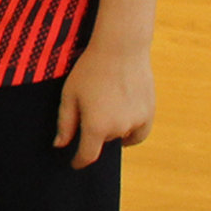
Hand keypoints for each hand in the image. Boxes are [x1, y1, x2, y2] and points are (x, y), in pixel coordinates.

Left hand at [55, 39, 153, 168]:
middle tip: (91, 108)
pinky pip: (139, 132)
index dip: (79, 161)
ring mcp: (137, 121)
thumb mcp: (70, 95)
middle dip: (96, 132)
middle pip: (104, 141)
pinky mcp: (149, 112)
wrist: (122, 47)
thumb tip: (61, 145)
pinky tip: (125, 118)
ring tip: (108, 105)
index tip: (75, 162)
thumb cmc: (91, 69)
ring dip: (114, 129)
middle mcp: (118, 128)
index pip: (87, 156)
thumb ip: (65, 123)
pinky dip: (132, 131)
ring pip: (122, 135)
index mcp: (96, 126)